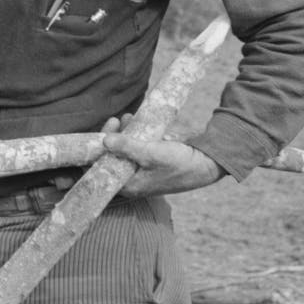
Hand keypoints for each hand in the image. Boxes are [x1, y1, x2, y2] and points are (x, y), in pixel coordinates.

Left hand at [101, 115, 225, 196]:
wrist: (206, 163)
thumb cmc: (179, 164)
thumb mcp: (152, 154)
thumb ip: (128, 147)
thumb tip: (104, 141)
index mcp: (129, 185)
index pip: (102, 171)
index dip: (96, 152)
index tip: (100, 133)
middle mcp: (132, 179)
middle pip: (112, 157)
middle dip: (111, 138)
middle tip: (116, 120)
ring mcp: (141, 168)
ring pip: (124, 149)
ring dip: (124, 133)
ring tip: (127, 118)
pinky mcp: (150, 159)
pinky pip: (137, 145)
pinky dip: (136, 134)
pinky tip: (138, 122)